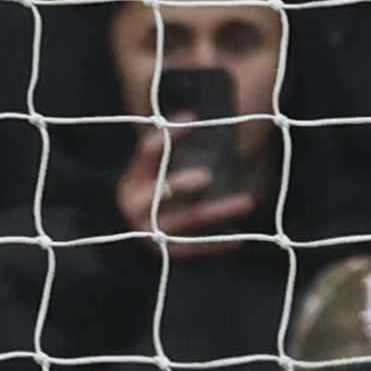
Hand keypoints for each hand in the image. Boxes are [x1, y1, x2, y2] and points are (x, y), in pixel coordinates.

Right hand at [113, 122, 254, 247]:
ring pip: (191, 218)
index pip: (148, 151)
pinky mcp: (168, 253)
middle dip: (184, 183)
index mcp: (132, 180)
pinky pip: (198, 247)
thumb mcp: (146, 177)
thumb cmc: (146, 200)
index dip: (169, 135)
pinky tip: (240, 239)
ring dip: (221, 209)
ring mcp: (152, 232)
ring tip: (248, 201)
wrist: (122, 246)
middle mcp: (137, 206)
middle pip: (166, 191)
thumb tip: (196, 118)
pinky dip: (219, 242)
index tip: (193, 118)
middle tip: (207, 176)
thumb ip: (165, 155)